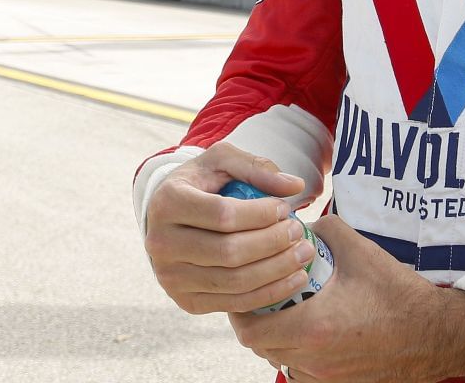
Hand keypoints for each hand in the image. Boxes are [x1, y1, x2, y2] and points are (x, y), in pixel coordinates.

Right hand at [143, 142, 315, 313]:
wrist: (169, 219)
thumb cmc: (200, 185)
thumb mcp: (221, 162)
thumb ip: (256, 168)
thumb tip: (295, 187)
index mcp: (168, 202)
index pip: (222, 214)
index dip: (260, 214)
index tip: (285, 208)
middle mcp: (161, 243)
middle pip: (229, 251)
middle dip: (273, 243)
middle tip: (299, 231)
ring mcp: (170, 277)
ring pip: (234, 281)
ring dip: (278, 270)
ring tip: (303, 254)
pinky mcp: (185, 300)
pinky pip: (234, 303)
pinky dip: (270, 293)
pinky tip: (294, 279)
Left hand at [227, 215, 464, 382]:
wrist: (438, 333)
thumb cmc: (398, 292)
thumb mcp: (358, 247)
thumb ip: (321, 227)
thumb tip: (296, 220)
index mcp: (313, 328)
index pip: (249, 329)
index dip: (239, 308)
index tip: (244, 286)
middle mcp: (314, 359)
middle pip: (261, 347)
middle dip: (255, 319)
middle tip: (260, 293)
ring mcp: (328, 377)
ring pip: (280, 360)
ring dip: (275, 337)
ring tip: (284, 308)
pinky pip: (303, 371)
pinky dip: (297, 351)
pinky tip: (309, 328)